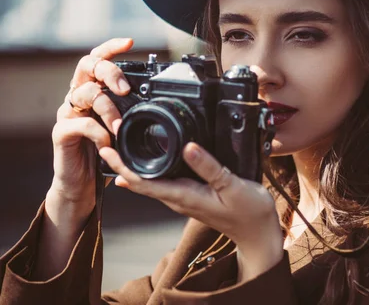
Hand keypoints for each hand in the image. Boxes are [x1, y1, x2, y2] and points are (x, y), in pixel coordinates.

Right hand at [34, 38, 133, 279]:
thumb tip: (164, 100)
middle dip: (109, 72)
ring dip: (108, 108)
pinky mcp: (62, 133)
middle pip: (87, 66)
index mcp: (94, 90)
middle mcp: (78, 96)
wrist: (84, 184)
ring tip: (120, 126)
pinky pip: (78, 123)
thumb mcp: (125, 128)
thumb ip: (134, 112)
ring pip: (86, 94)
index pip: (97, 59)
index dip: (111, 48)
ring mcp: (68, 113)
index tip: (130, 43)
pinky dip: (97, 131)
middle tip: (126, 88)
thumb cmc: (107, 153)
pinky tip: (108, 142)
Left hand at [99, 142, 283, 276]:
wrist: (257, 232)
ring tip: (120, 146)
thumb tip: (188, 146)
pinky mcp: (192, 195)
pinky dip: (152, 168)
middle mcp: (179, 198)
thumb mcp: (232, 186)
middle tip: (106, 140)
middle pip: (141, 181)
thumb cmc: (248, 212)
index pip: (143, 182)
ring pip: (151, 181)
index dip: (122, 166)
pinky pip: (164, 181)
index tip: (106, 150)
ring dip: (133, 165)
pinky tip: (150, 159)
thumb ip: (210, 166)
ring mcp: (185, 198)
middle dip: (121, 163)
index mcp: (185, 196)